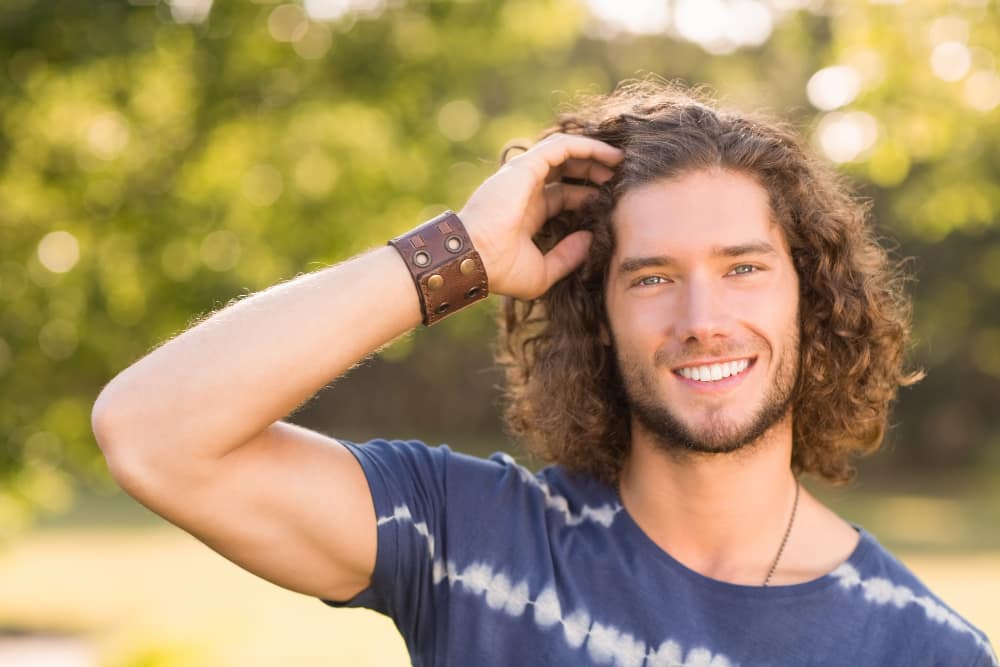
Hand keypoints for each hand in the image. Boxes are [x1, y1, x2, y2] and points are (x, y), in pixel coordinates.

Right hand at [458, 133, 623, 299]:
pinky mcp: (526, 167)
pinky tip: (609, 156)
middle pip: (566, 172)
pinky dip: (587, 146)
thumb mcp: (543, 272)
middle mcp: (525, 190)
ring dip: (593, 155)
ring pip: (564, 152)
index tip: (614, 202)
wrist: (475, 259)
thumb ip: (567, 257)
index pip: (563, 196)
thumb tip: (591, 239)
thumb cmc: (501, 270)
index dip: (589, 196)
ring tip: (620, 163)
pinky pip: (562, 147)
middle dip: (593, 172)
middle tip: (620, 179)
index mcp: (528, 214)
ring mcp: (524, 176)